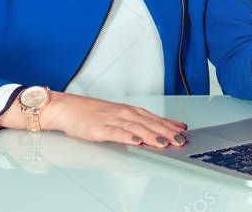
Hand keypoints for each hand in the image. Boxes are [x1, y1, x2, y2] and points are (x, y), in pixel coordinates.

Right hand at [0, 91, 188, 147]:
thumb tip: (157, 130)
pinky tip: (136, 141)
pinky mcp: (100, 129)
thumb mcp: (117, 115)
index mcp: (129, 111)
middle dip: (166, 132)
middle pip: (148, 123)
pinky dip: (127, 137)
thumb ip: (137, 123)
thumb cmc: (91, 113)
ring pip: (136, 128)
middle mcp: (123, 113)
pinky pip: (115, 133)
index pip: (153, 118)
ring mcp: (112, 120)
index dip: (169, 125)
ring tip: (164, 142)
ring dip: (151, 135)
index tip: (183, 131)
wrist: (67, 108)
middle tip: (180, 140)